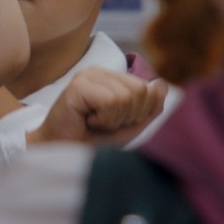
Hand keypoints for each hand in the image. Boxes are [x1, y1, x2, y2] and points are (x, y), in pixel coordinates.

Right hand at [28, 68, 168, 145]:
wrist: (62, 151)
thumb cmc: (93, 139)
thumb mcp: (129, 125)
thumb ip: (148, 108)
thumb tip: (162, 85)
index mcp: (112, 77)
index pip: (148, 88)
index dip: (140, 112)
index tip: (117, 122)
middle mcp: (99, 71)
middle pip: (140, 90)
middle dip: (128, 115)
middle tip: (105, 123)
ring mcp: (87, 76)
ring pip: (126, 97)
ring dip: (114, 119)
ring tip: (96, 122)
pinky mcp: (78, 86)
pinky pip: (111, 101)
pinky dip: (104, 119)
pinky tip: (88, 121)